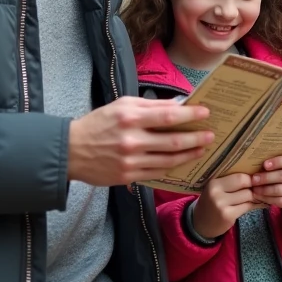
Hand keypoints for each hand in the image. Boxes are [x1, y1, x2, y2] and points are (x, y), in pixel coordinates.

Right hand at [68, 97, 214, 186]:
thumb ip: (150, 105)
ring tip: (201, 149)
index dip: (190, 115)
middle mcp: (132, 140)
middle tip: (210, 135)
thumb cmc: (99, 123)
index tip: (205, 113)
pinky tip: (182, 161)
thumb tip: (176, 105)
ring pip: (168, 160)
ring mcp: (130, 161)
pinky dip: (172, 167)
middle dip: (196, 138)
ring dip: (189, 155)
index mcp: (131, 118)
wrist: (71, 150)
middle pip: (173, 141)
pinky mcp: (128, 176)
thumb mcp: (122, 105)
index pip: (168, 116)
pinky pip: (157, 172)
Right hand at [192, 174, 263, 238]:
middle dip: (253, 187)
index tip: (255, 180)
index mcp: (213, 183)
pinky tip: (249, 206)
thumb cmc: (211, 203)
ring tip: (251, 198)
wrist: (200, 224)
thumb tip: (255, 176)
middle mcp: (216, 193)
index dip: (250, 178)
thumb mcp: (216, 189)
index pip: (239, 176)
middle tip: (255, 189)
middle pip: (245, 185)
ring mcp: (221, 206)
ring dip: (253, 197)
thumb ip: (230, 181)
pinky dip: (251, 206)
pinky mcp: (228, 216)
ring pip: (248, 196)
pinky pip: (247, 207)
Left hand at [251, 154, 281, 216]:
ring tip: (254, 188)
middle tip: (253, 179)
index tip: (264, 165)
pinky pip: (280, 201)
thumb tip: (259, 160)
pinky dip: (268, 199)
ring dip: (264, 189)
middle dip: (266, 177)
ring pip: (280, 190)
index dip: (277, 162)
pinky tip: (260, 196)